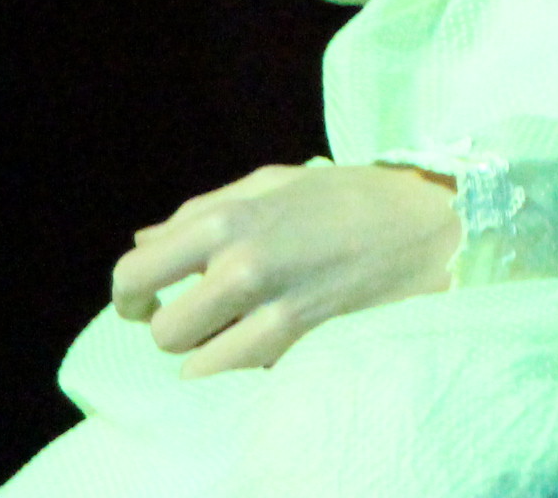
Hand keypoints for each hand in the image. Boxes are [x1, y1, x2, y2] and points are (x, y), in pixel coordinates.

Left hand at [110, 162, 461, 375]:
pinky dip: (245, 366)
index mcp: (225, 219)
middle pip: (162, 331)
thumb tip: (144, 240)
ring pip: (197, 366)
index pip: (135, 273)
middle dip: (173, 327)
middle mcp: (240, 267)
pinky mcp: (302, 346)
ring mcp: (272, 313)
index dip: (129, 295)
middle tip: (198, 317)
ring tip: (237, 331)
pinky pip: (241, 375)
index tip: (144, 302)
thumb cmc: (348, 196)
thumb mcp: (273, 182)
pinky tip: (270, 340)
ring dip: (209, 355)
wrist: (429, 225)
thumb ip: (201, 211)